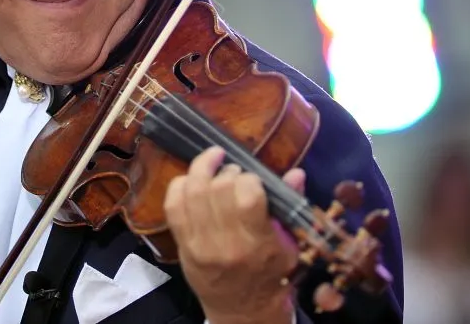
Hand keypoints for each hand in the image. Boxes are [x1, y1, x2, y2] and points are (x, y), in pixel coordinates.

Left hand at [163, 146, 330, 323]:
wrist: (241, 309)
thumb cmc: (270, 275)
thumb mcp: (289, 246)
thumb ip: (290, 206)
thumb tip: (296, 173)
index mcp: (257, 242)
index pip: (248, 194)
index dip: (250, 179)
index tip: (254, 180)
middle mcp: (226, 242)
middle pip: (219, 188)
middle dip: (227, 172)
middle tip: (234, 173)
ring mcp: (200, 243)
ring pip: (193, 191)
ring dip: (202, 168)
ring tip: (212, 160)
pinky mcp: (182, 244)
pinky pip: (173, 205)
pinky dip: (179, 185)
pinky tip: (191, 178)